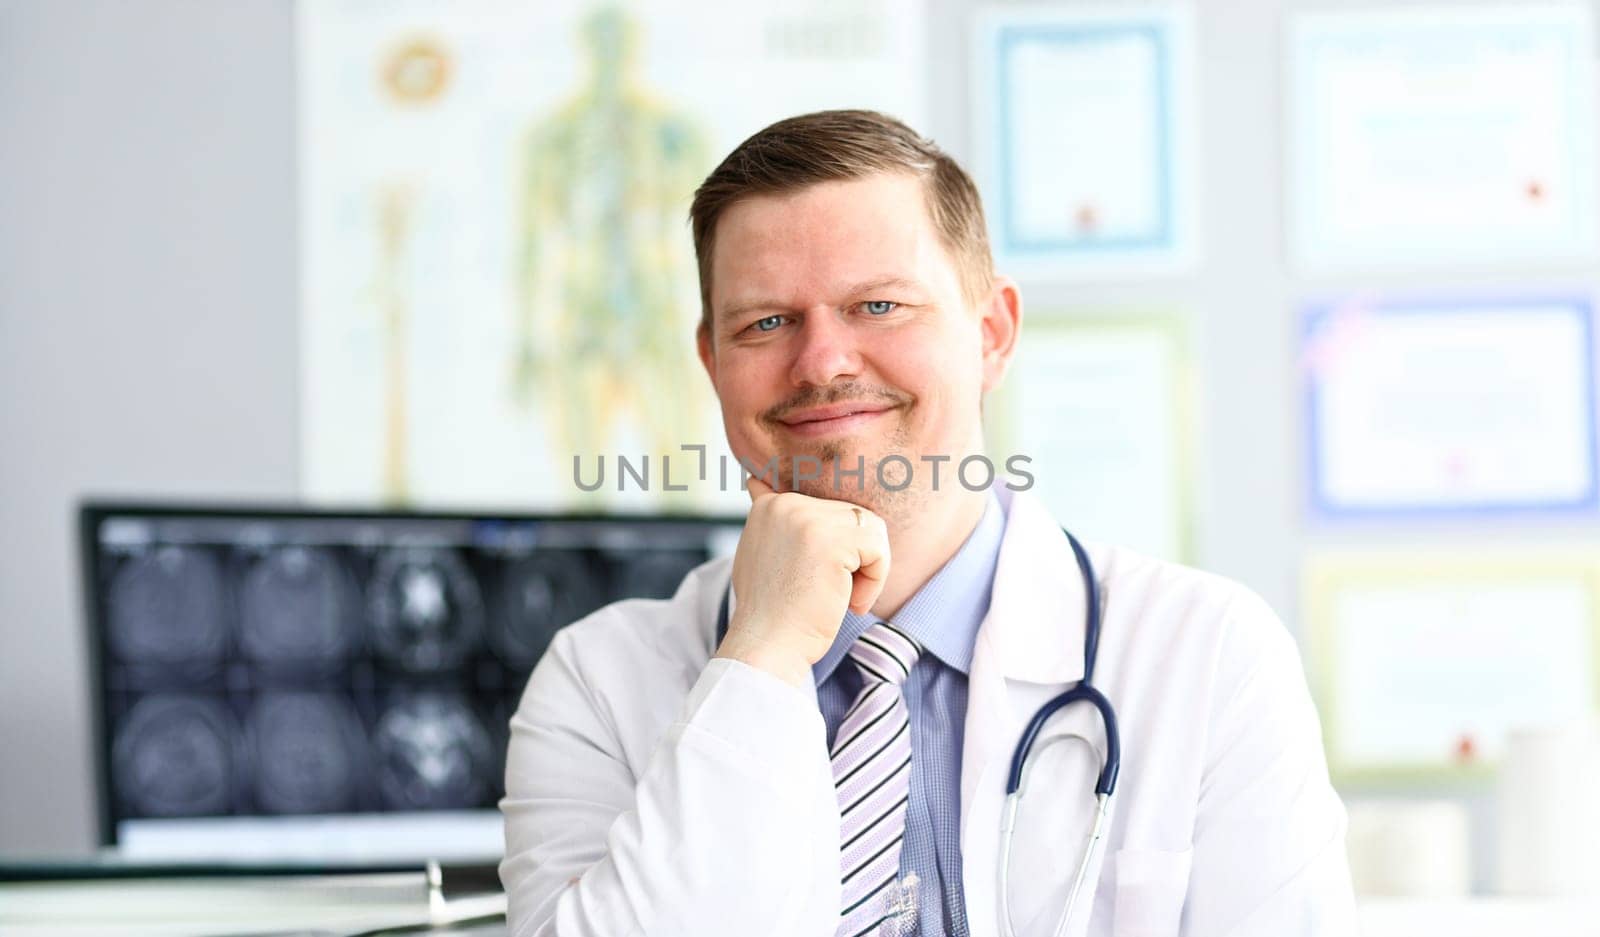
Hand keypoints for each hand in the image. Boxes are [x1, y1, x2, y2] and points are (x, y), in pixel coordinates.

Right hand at [713, 475, 890, 687]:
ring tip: (840, 597)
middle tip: (829, 594)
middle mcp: (786, 504)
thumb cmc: (770, 612)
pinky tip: (848, 604)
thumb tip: (756, 480)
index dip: (837, 551)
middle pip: (856, 518)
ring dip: (867, 570)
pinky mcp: (831, 540)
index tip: (811, 580)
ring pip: (871, 530)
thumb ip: (769, 519)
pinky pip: (878, 549)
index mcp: (771, 505)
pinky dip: (874, 581)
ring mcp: (807, 519)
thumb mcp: (759, 552)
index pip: (832, 512)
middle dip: (855, 559)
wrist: (767, 647)